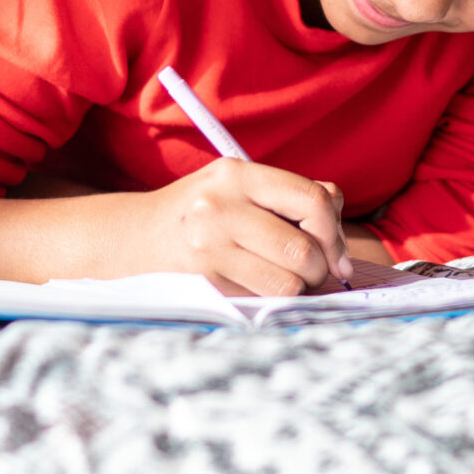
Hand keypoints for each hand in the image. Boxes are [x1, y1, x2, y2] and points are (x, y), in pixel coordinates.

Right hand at [121, 159, 347, 297]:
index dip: (335, 233)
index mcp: (237, 174)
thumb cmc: (201, 213)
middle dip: (319, 269)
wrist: (134, 239)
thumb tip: (337, 216)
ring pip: (288, 282)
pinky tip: (256, 286)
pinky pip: (263, 300)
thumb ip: (291, 193)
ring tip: (282, 278)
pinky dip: (271, 299)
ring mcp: (208, 246)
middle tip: (311, 272)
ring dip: (297, 288)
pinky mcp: (203, 281)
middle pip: (304, 249)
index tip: (338, 256)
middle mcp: (220, 206)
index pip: (312, 199)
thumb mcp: (238, 187)